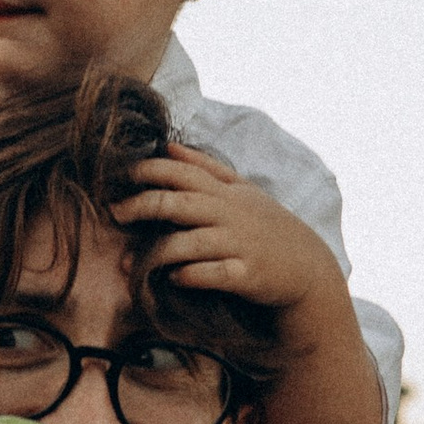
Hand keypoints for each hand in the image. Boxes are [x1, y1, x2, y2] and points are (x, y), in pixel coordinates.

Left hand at [116, 147, 340, 314]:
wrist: (308, 269)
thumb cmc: (266, 227)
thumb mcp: (241, 190)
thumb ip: (204, 167)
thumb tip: (167, 145)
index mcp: (226, 192)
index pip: (183, 172)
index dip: (149, 170)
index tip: (120, 175)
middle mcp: (231, 215)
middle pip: (180, 204)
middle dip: (143, 205)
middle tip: (115, 213)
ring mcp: (240, 245)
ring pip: (191, 243)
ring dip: (157, 251)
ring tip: (128, 261)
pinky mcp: (248, 276)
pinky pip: (214, 274)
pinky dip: (190, 276)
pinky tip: (173, 279)